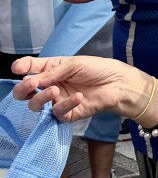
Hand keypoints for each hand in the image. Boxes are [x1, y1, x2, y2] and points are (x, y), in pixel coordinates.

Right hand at [11, 56, 145, 122]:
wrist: (119, 83)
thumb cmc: (99, 69)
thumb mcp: (75, 64)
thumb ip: (53, 72)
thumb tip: (32, 79)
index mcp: (52, 69)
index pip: (30, 68)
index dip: (21, 68)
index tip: (18, 68)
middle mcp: (50, 85)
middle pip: (24, 92)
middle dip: (22, 88)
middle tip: (31, 84)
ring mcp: (57, 100)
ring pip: (35, 105)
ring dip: (40, 97)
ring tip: (54, 90)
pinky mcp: (66, 114)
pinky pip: (57, 113)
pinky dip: (65, 104)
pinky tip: (78, 96)